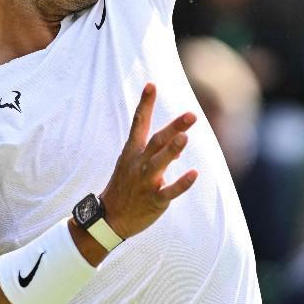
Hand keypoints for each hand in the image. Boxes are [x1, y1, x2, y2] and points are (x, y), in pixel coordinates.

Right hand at [99, 83, 198, 239]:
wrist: (109, 218)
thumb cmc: (124, 188)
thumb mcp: (133, 166)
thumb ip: (156, 153)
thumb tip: (178, 144)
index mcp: (132, 152)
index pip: (138, 123)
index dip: (145, 104)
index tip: (152, 85)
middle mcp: (138, 164)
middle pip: (156, 141)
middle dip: (173, 127)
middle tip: (191, 115)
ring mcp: (146, 182)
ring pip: (160, 163)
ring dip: (172, 150)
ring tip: (185, 138)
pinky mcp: (154, 201)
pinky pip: (169, 191)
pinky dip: (182, 183)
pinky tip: (194, 174)